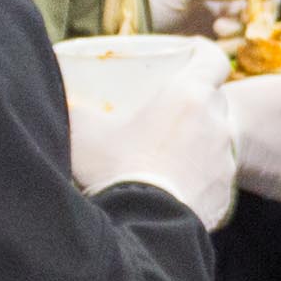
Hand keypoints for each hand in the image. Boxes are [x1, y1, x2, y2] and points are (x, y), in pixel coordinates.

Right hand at [63, 40, 244, 228]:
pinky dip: (200, 179)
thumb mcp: (85, 133)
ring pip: (217, 140)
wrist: (142, 226)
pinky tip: (176, 188)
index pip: (212, 59)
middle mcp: (216, 122)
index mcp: (189, 95)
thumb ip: (73, 109)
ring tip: (170, 154)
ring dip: (199, 142)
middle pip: (215, 99)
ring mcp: (224, 160)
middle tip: (171, 109)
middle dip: (197, 101)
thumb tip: (56, 95)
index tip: (192, 56)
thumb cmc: (115, 169)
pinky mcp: (225, 194)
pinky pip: (215, 178)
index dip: (203, 54)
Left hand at [143, 0, 280, 41]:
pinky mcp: (228, 32)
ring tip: (220, 29)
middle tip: (248, 19)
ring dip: (248, 26)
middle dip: (263, 6)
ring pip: (261, 16)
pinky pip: (248, 37)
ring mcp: (232, 7)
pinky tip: (218, 40)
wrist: (136, 28)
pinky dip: (239, 41)